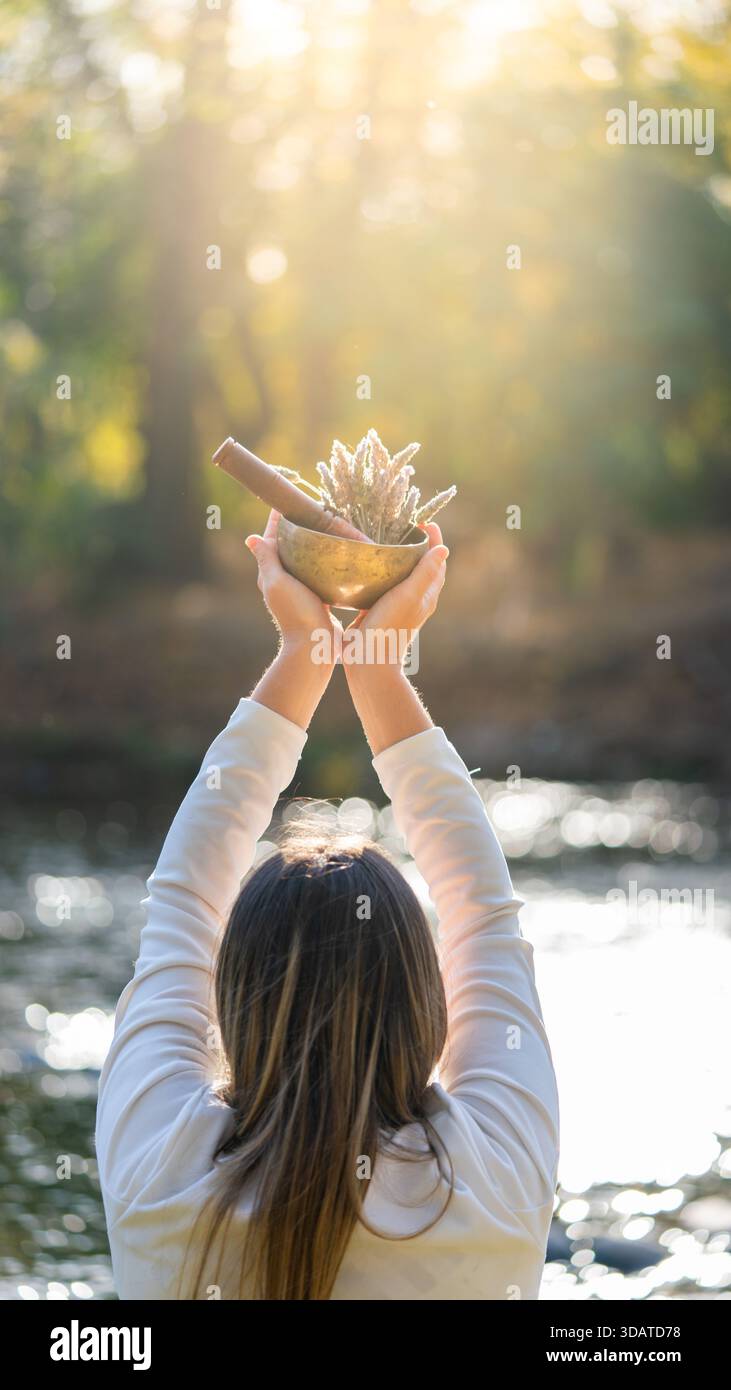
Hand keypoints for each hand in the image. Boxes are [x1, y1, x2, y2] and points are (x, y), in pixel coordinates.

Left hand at [246, 510, 341, 662]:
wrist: (314, 646)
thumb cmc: (294, 612)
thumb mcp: (277, 582)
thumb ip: (266, 560)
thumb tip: (251, 538)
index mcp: (271, 574)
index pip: (271, 540)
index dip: (276, 521)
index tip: (284, 501)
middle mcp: (283, 581)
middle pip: (288, 548)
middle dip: (295, 528)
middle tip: (308, 509)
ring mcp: (301, 589)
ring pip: (305, 559)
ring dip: (311, 543)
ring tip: (324, 526)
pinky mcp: (317, 597)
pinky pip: (319, 573)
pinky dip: (324, 560)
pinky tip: (336, 554)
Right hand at [343, 522, 448, 665]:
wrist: (368, 660)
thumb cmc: (390, 626)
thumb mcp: (409, 596)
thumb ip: (425, 573)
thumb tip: (444, 549)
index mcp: (427, 595)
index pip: (437, 561)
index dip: (434, 539)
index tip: (424, 521)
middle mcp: (416, 599)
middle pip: (423, 566)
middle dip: (419, 544)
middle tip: (406, 526)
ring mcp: (398, 605)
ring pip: (403, 575)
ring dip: (400, 557)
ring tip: (387, 539)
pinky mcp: (379, 609)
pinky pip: (385, 585)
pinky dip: (382, 571)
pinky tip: (369, 566)